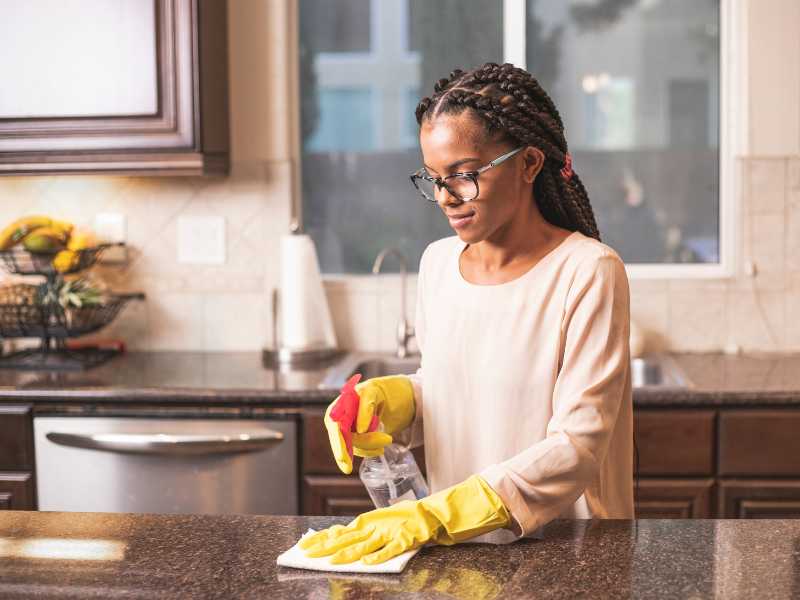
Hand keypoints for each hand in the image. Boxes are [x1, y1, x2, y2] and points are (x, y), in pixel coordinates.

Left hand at [300, 475, 510, 564]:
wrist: (434, 513)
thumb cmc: (406, 519)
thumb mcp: (380, 522)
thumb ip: (362, 532)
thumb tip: (337, 537)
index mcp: (368, 522)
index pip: (340, 532)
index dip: (321, 538)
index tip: (304, 545)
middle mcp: (376, 527)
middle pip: (347, 540)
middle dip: (326, 548)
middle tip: (307, 555)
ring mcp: (391, 532)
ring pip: (365, 545)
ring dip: (347, 555)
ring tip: (331, 562)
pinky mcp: (407, 538)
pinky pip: (392, 549)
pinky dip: (380, 557)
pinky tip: (368, 564)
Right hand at [324, 375, 415, 473]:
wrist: (403, 396)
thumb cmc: (386, 389)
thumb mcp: (376, 392)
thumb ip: (366, 407)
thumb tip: (359, 429)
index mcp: (343, 402)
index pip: (335, 424)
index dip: (338, 441)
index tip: (345, 455)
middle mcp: (342, 416)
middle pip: (341, 437)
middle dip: (348, 451)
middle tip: (352, 465)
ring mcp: (351, 427)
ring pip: (351, 445)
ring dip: (367, 448)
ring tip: (387, 440)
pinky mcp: (361, 437)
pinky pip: (360, 448)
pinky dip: (369, 451)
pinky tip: (380, 449)